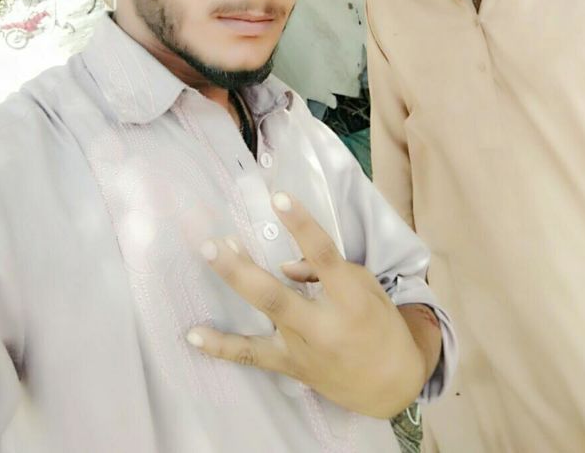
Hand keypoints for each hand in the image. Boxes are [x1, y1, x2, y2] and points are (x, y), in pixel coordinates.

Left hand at [186, 192, 428, 418]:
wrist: (392, 386)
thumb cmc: (380, 325)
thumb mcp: (367, 288)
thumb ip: (326, 271)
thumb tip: (284, 264)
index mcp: (349, 299)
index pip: (323, 255)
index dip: (301, 225)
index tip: (279, 198)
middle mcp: (322, 325)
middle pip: (275, 295)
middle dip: (242, 268)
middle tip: (214, 241)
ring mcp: (302, 349)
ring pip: (262, 316)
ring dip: (234, 283)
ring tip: (209, 255)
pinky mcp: (290, 366)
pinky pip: (251, 356)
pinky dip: (220, 347)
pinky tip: (192, 334)